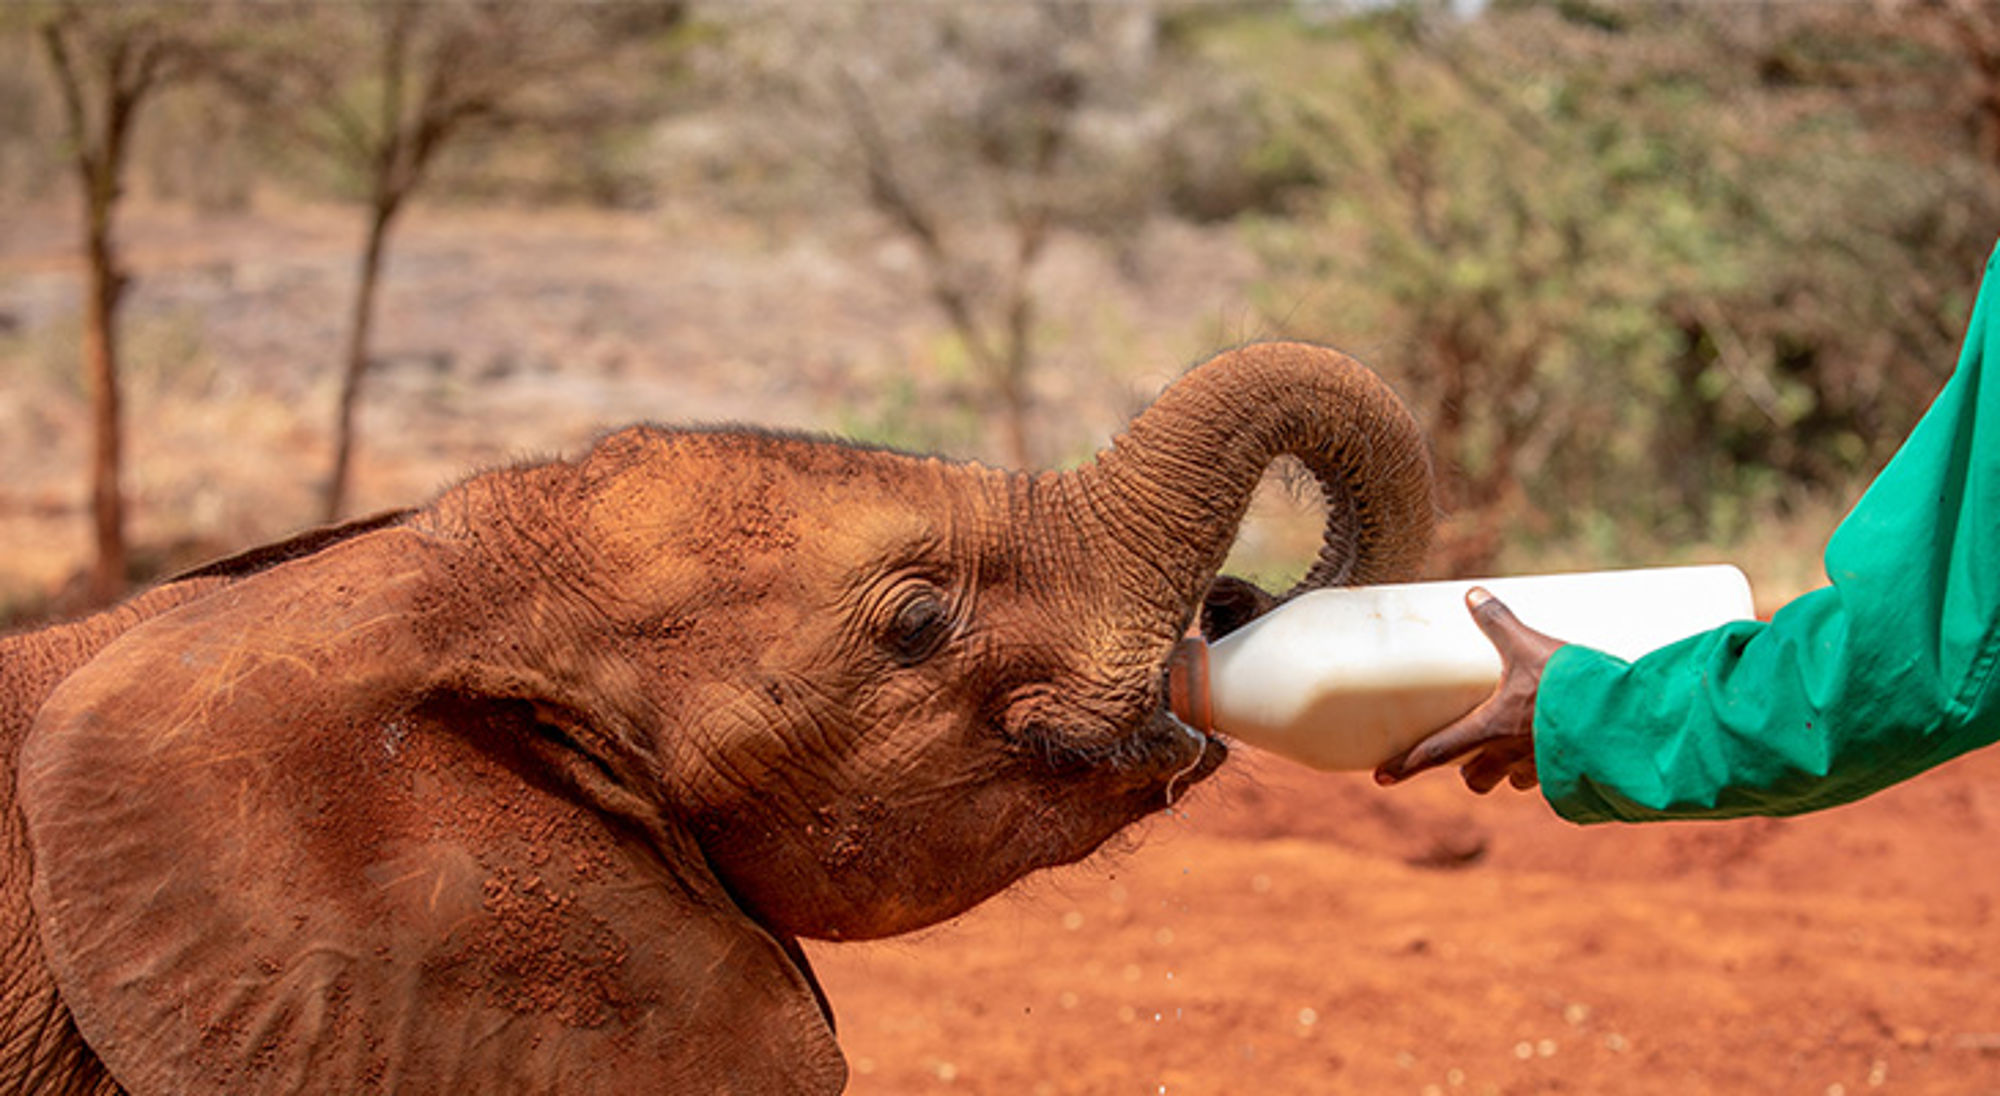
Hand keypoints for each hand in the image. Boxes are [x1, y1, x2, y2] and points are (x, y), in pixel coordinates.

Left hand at [1373, 587, 1563, 793]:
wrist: (1620, 720)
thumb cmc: (1567, 687)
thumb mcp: (1528, 646)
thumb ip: (1499, 622)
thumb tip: (1473, 593)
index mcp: (1488, 729)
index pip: (1434, 753)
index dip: (1404, 766)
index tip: (1380, 778)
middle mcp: (1507, 757)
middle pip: (1474, 778)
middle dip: (1468, 769)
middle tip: (1468, 752)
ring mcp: (1538, 770)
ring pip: (1509, 782)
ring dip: (1504, 770)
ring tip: (1511, 747)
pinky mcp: (1568, 775)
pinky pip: (1546, 781)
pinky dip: (1542, 769)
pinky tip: (1552, 751)